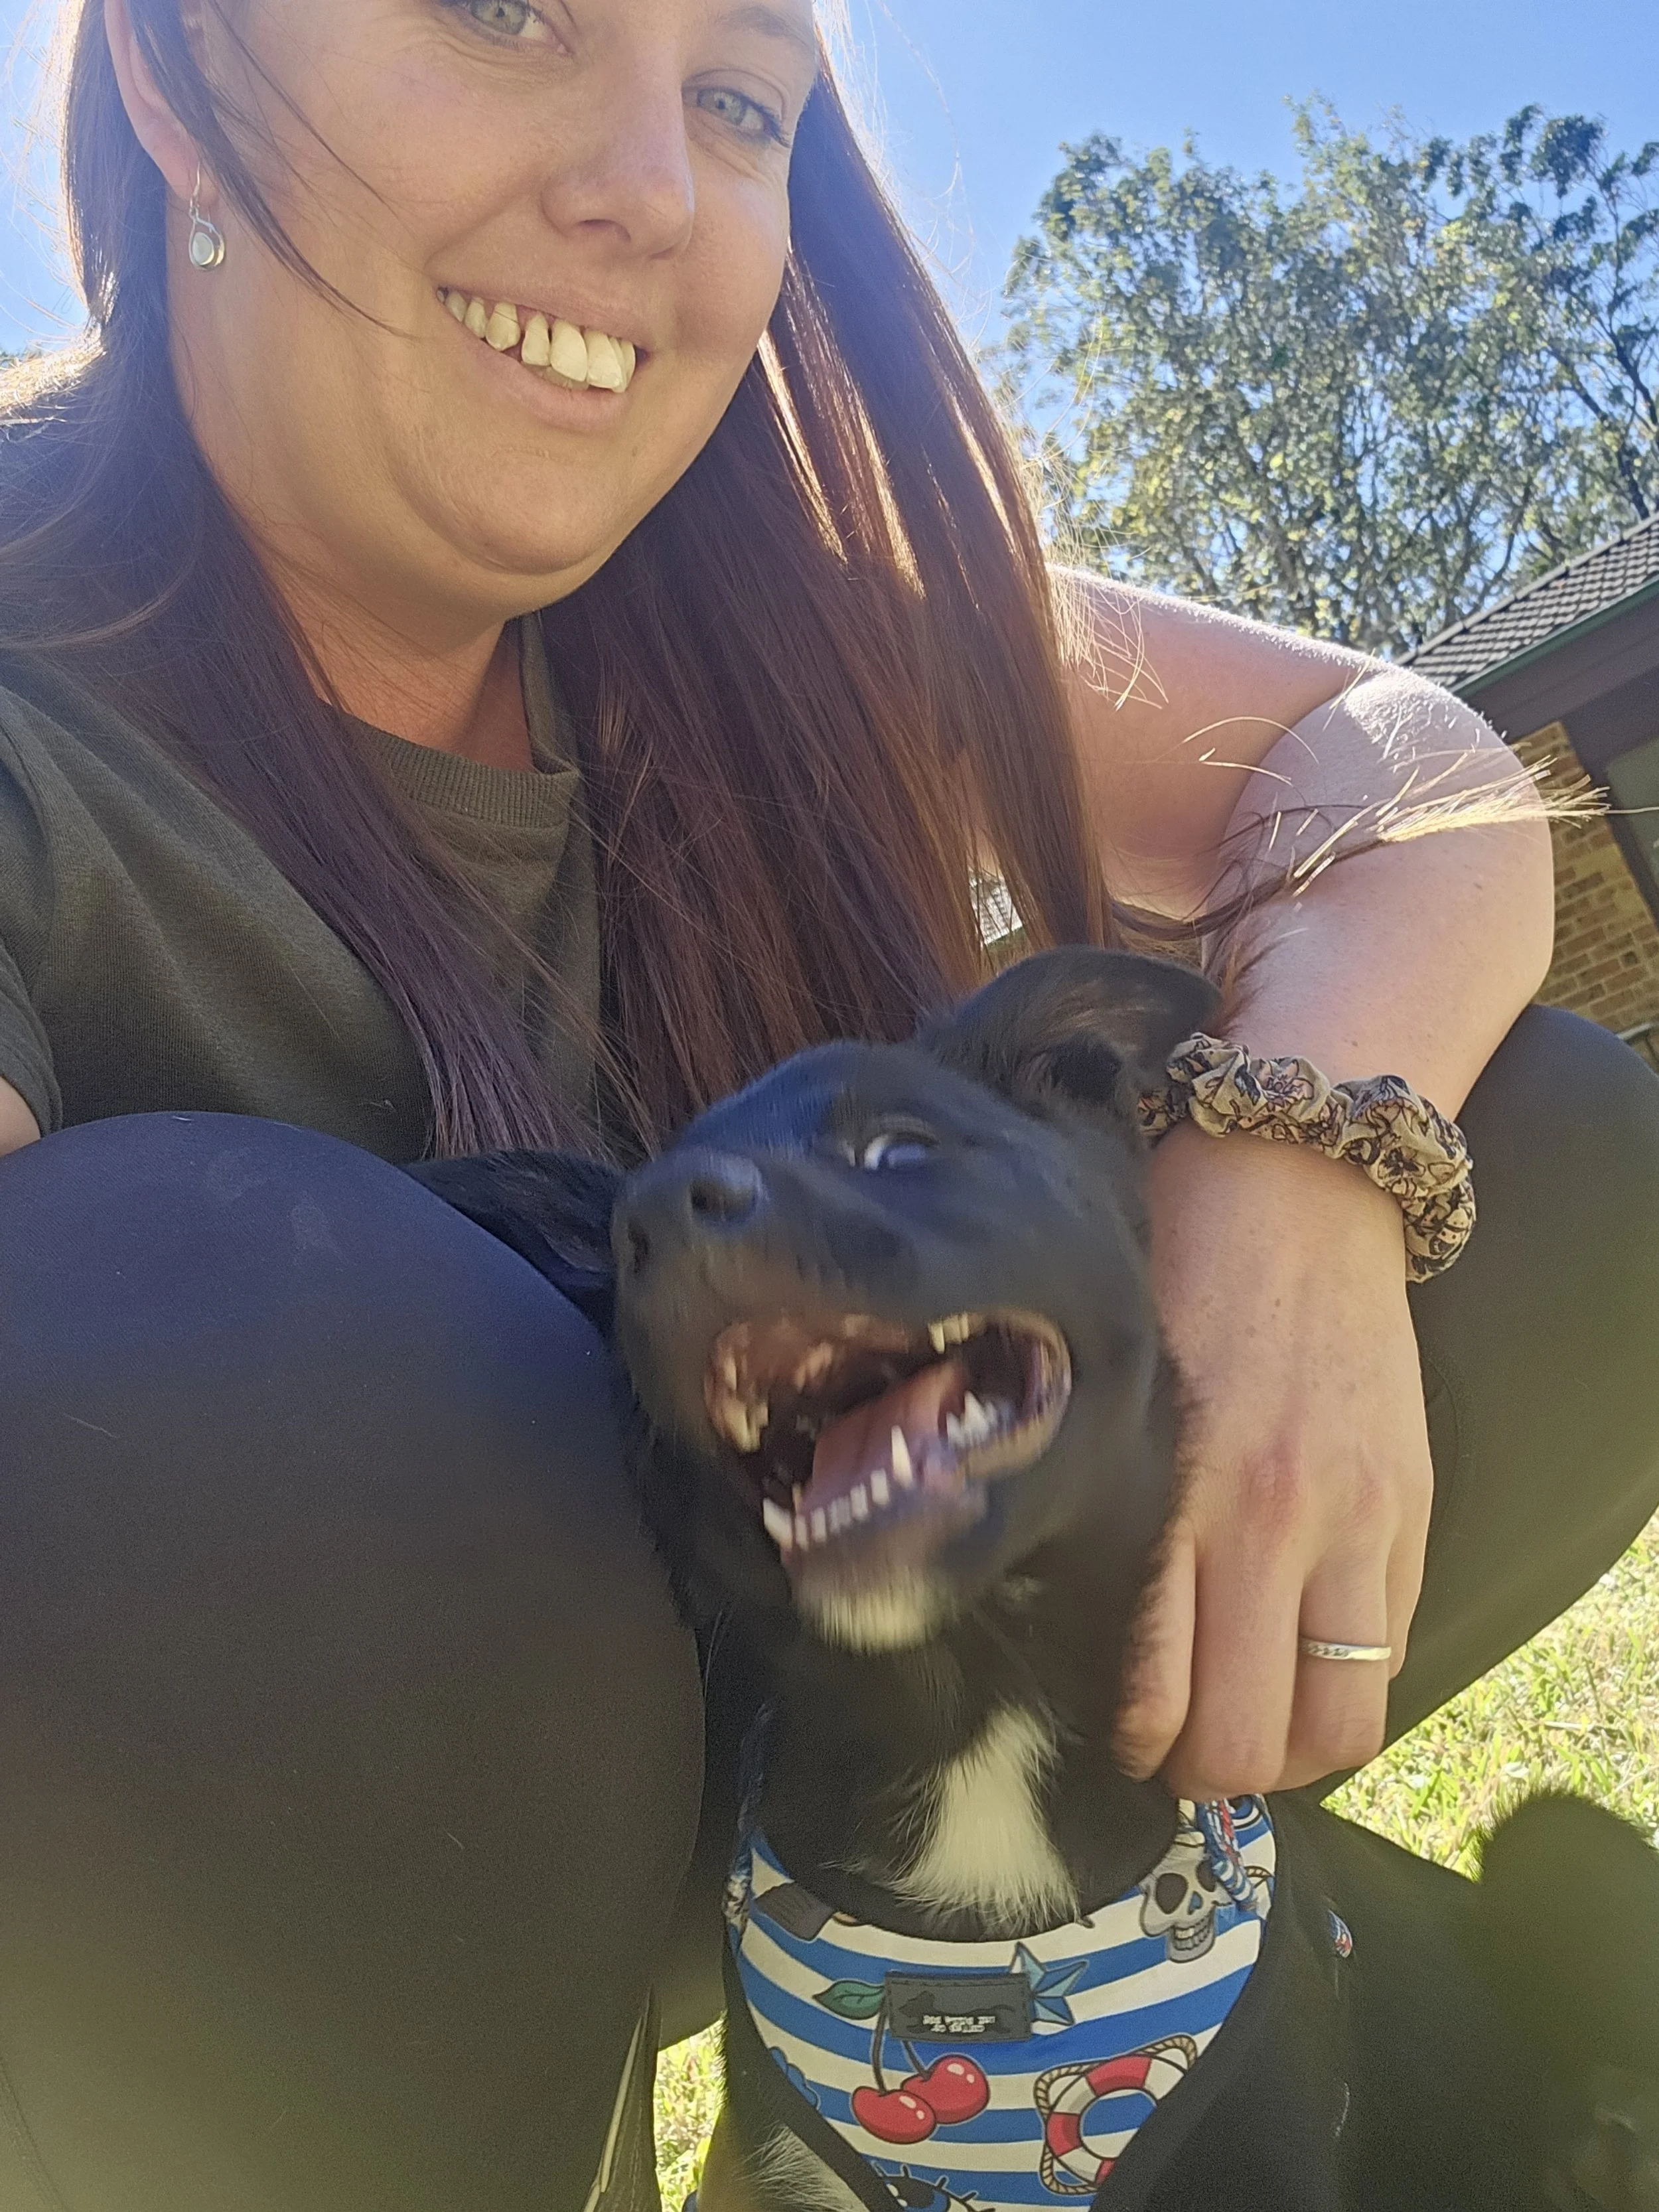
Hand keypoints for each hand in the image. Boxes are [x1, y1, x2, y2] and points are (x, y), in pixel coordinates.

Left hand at [1114, 1119, 1433, 1798]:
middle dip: (1206, 1772)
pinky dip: (1347, 1681)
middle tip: (1179, 1751)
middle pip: (1250, 1738)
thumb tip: (1076, 1618)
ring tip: (1252, 1726)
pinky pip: (1392, 1650)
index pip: (1157, 1692)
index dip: (1136, 1747)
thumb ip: (1103, 1503)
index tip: (1121, 1739)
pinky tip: (1303, 1658)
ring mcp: (1356, 1519)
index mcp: (1172, 1491)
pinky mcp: (1413, 1506)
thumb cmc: (1171, 1270)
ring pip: (1340, 1725)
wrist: (1291, 1177)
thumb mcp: (1111, 1387)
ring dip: (1291, 1752)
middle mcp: (1271, 1521)